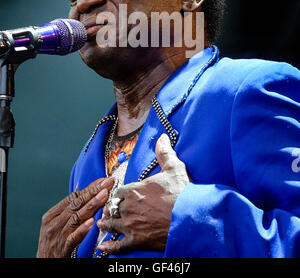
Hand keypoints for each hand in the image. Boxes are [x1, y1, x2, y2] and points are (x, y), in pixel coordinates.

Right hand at [36, 177, 113, 257]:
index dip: (89, 188)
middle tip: (107, 183)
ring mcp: (57, 236)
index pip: (73, 197)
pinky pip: (73, 238)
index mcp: (52, 215)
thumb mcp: (57, 224)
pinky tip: (92, 222)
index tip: (103, 180)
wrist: (43, 264)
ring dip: (91, 205)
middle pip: (76, 204)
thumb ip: (69, 210)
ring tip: (104, 196)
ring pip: (76, 218)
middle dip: (93, 192)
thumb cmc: (53, 243)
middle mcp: (53, 223)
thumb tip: (84, 191)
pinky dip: (82, 230)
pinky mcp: (62, 249)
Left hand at [97, 133, 189, 253]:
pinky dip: (109, 246)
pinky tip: (103, 247)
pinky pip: (118, 245)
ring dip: (106, 224)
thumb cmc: (182, 193)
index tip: (120, 195)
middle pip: (113, 207)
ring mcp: (131, 224)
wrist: (190, 217)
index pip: (119, 191)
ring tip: (102, 224)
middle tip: (109, 210)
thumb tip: (162, 137)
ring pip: (112, 224)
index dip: (119, 193)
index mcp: (134, 189)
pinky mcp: (136, 240)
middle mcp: (128, 206)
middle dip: (112, 208)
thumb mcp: (174, 168)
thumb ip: (164, 152)